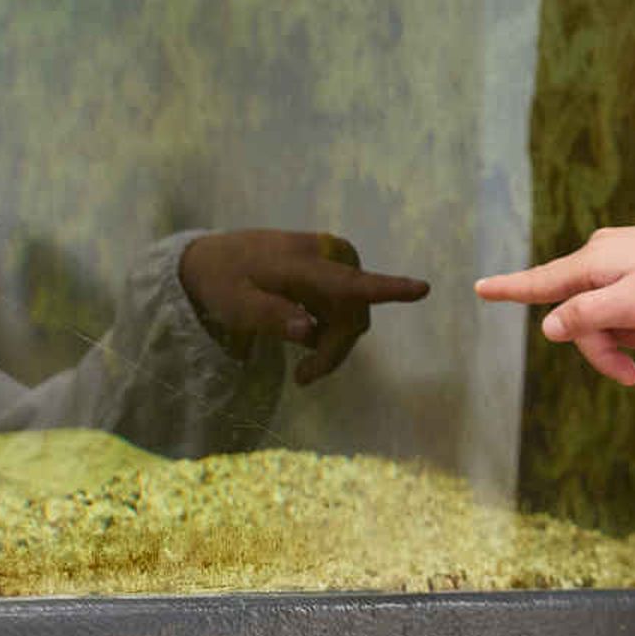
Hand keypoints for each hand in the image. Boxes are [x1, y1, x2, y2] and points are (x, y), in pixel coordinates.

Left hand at [177, 230, 431, 386]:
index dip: (388, 288)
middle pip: (354, 314)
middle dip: (336, 350)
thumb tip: (309, 333)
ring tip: (302, 365)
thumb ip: (271, 316)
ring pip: (354, 315)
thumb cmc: (221, 282)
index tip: (422, 289)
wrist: (211, 258)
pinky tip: (306, 334)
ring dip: (334, 343)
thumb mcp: (234, 305)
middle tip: (303, 378)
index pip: (349, 281)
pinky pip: (348, 307)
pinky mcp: (333, 267)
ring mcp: (333, 261)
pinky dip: (331, 329)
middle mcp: (327, 257)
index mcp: (302, 264)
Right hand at [473, 222, 634, 386]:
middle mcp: (601, 254)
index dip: (508, 290)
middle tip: (632, 375)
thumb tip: (547, 327)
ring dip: (630, 333)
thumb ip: (585, 318)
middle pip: (579, 315)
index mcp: (592, 261)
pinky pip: (630, 304)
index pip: (540, 283)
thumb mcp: (631, 307)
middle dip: (603, 347)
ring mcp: (623, 258)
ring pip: (607, 313)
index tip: (478, 288)